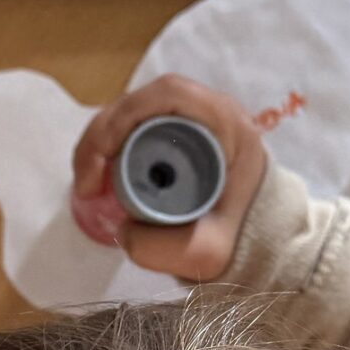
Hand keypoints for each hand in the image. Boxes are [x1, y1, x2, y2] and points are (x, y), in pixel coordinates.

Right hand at [71, 76, 267, 282]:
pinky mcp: (176, 134)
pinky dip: (110, 147)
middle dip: (101, 135)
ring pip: (132, 113)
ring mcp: (192, 120)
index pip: (165, 97)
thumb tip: (121, 230)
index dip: (121, 121)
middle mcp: (210, 110)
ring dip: (101, 142)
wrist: (263, 243)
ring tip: (88, 183)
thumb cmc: (241, 241)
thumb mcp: (205, 252)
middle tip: (85, 182)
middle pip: (141, 102)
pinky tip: (98, 176)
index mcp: (226, 123)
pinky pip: (134, 128)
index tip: (99, 165)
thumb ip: (162, 248)